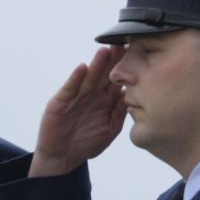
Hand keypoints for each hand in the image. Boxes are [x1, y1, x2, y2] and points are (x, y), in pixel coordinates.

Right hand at [30, 46, 128, 176]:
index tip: (139, 54)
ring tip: (105, 51)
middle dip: (114, 59)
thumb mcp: (110, 128)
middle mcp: (92, 94)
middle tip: (124, 43)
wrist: (63, 156)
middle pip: (105, 73)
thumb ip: (120, 112)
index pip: (118, 80)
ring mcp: (76, 96)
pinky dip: (75, 78)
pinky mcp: (60, 101)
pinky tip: (82, 68)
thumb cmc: (88, 142)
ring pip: (89, 77)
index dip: (127, 68)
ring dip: (97, 64)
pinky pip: (70, 88)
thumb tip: (134, 96)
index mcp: (106, 99)